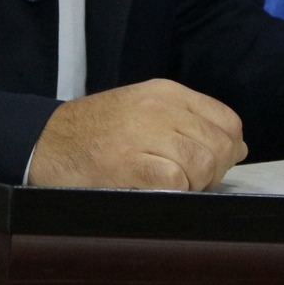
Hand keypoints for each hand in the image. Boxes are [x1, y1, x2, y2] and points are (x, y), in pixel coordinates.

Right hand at [26, 79, 247, 189]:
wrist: (47, 141)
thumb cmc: (97, 131)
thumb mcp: (144, 108)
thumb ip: (189, 122)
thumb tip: (236, 146)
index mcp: (167, 92)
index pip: (227, 120)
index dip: (229, 148)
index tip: (214, 164)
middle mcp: (160, 107)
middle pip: (219, 145)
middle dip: (215, 171)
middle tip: (193, 182)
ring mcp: (143, 133)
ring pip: (203, 163)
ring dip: (196, 184)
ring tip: (174, 186)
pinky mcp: (128, 162)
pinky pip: (175, 181)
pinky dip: (175, 192)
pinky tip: (157, 190)